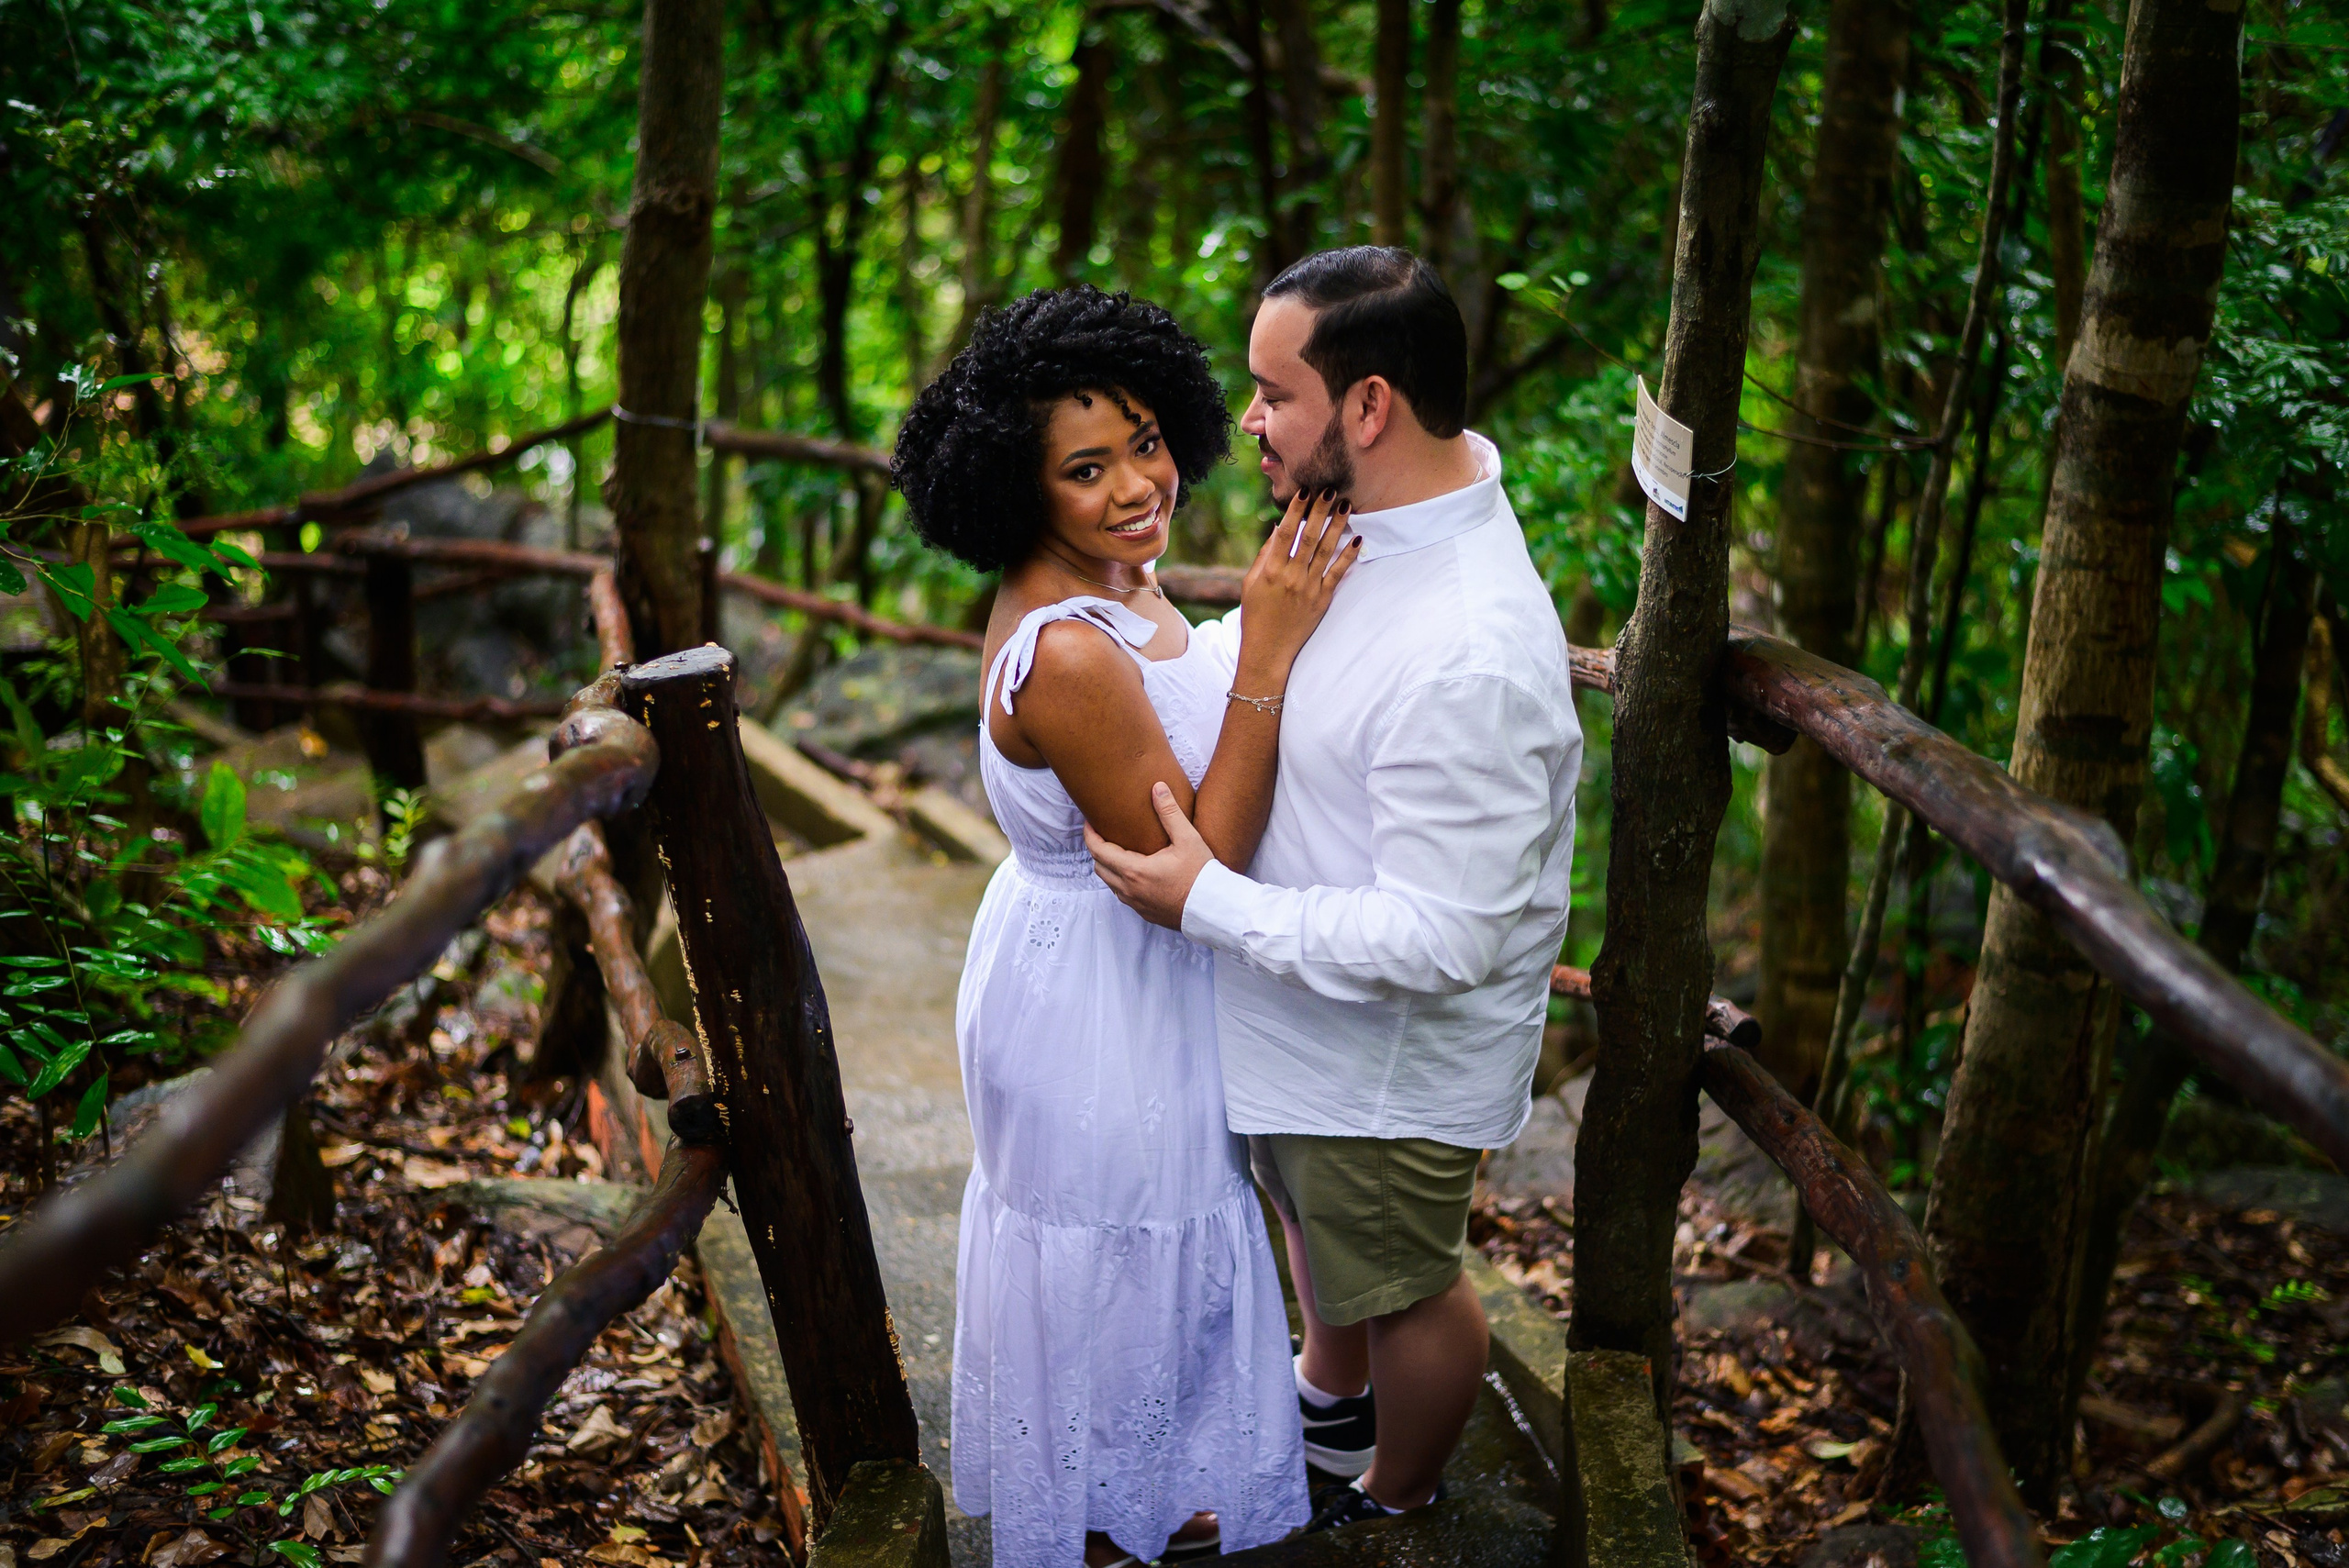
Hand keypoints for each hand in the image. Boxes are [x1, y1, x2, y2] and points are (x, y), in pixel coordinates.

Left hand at [1085, 782, 1215, 929]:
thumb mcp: (1188, 839)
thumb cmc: (1202, 875)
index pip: (1098, 851)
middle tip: (1104, 834)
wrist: (1213, 909)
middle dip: (1098, 850)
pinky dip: (1122, 882)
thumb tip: (1158, 788)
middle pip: (1100, 867)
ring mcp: (1136, 904)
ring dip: (1110, 867)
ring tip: (1120, 851)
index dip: (1090, 835)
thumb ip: (1170, 813)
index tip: (1089, 822)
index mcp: (1134, 871)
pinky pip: (1124, 896)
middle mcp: (1130, 890)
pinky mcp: (1146, 913)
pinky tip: (1137, 872)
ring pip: (1110, 884)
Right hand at [1235, 489, 1361, 682]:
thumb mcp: (1251, 584)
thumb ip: (1264, 556)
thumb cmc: (1256, 615)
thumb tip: (1277, 528)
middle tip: (1330, 489)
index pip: (1285, 533)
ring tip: (1346, 505)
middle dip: (1320, 511)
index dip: (1296, 511)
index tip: (1305, 491)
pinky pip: (1338, 573)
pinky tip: (1358, 538)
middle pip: (1309, 537)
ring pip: (1326, 551)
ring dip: (1337, 526)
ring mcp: (1308, 588)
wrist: (1268, 650)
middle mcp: (1291, 577)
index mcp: (1270, 571)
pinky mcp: (1322, 600)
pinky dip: (1348, 556)